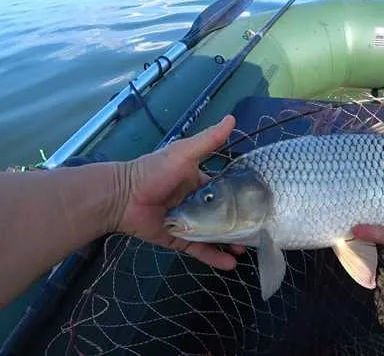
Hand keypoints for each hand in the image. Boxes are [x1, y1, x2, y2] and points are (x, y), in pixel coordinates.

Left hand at [112, 115, 244, 269]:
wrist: (122, 197)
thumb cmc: (154, 172)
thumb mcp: (184, 153)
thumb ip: (209, 140)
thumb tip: (232, 118)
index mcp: (199, 182)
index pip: (226, 190)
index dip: (243, 197)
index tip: (262, 203)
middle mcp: (196, 203)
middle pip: (223, 215)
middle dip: (240, 224)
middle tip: (259, 231)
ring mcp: (188, 223)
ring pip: (214, 235)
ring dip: (230, 243)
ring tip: (247, 250)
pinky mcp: (178, 240)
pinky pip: (199, 250)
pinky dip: (214, 257)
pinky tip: (230, 264)